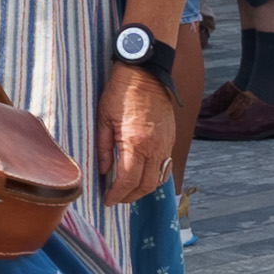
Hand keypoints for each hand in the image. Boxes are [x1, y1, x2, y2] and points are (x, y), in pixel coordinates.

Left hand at [97, 62, 172, 205]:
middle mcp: (155, 147)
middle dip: (129, 196)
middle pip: (145, 185)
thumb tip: (103, 171)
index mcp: (136, 143)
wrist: (145, 73)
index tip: (107, 200)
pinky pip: (165, 166)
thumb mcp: (103, 119)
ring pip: (158, 179)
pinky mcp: (171, 139)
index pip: (128, 181)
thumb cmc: (121, 92)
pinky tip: (144, 177)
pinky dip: (155, 177)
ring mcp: (166, 144)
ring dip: (143, 189)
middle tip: (116, 198)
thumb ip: (103, 148)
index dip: (117, 194)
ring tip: (128, 191)